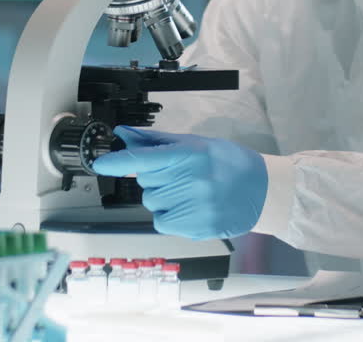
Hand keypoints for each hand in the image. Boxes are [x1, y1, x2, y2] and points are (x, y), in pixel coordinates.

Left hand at [91, 126, 267, 239]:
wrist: (261, 192)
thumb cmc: (228, 163)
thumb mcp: (195, 144)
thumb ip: (156, 141)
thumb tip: (124, 134)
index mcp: (189, 155)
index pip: (143, 158)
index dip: (117, 162)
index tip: (101, 164)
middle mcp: (189, 181)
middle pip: (146, 181)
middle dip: (155, 176)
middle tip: (179, 174)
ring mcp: (191, 206)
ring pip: (151, 202)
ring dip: (161, 196)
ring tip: (187, 191)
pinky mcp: (193, 228)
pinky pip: (160, 222)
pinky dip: (168, 215)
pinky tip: (187, 206)